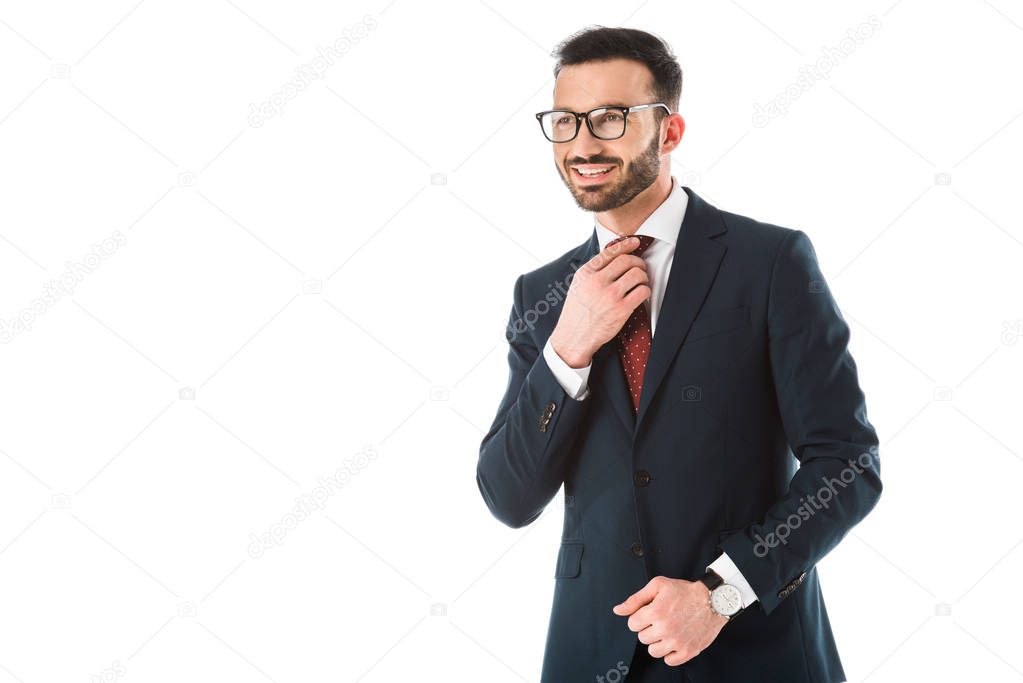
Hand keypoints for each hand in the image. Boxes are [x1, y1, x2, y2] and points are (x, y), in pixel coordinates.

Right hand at [549, 236, 650, 367]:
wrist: (573, 338)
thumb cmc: (576, 313)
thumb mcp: (578, 286)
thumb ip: (593, 272)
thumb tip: (613, 256)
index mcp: (585, 273)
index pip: (610, 252)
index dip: (626, 245)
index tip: (635, 242)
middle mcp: (597, 282)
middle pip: (627, 261)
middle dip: (638, 262)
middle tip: (640, 268)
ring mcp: (610, 295)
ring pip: (638, 274)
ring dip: (643, 277)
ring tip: (641, 282)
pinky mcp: (621, 310)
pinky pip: (642, 291)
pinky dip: (645, 291)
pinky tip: (641, 295)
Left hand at [612, 576, 726, 665]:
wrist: (713, 600)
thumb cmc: (685, 591)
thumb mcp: (658, 586)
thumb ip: (635, 599)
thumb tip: (618, 610)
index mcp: (655, 612)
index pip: (632, 624)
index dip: (639, 617)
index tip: (649, 613)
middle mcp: (665, 629)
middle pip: (642, 638)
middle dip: (648, 628)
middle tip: (660, 620)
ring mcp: (677, 642)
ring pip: (653, 651)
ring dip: (657, 641)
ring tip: (667, 630)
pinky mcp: (688, 651)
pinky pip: (669, 661)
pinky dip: (670, 652)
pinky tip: (674, 640)